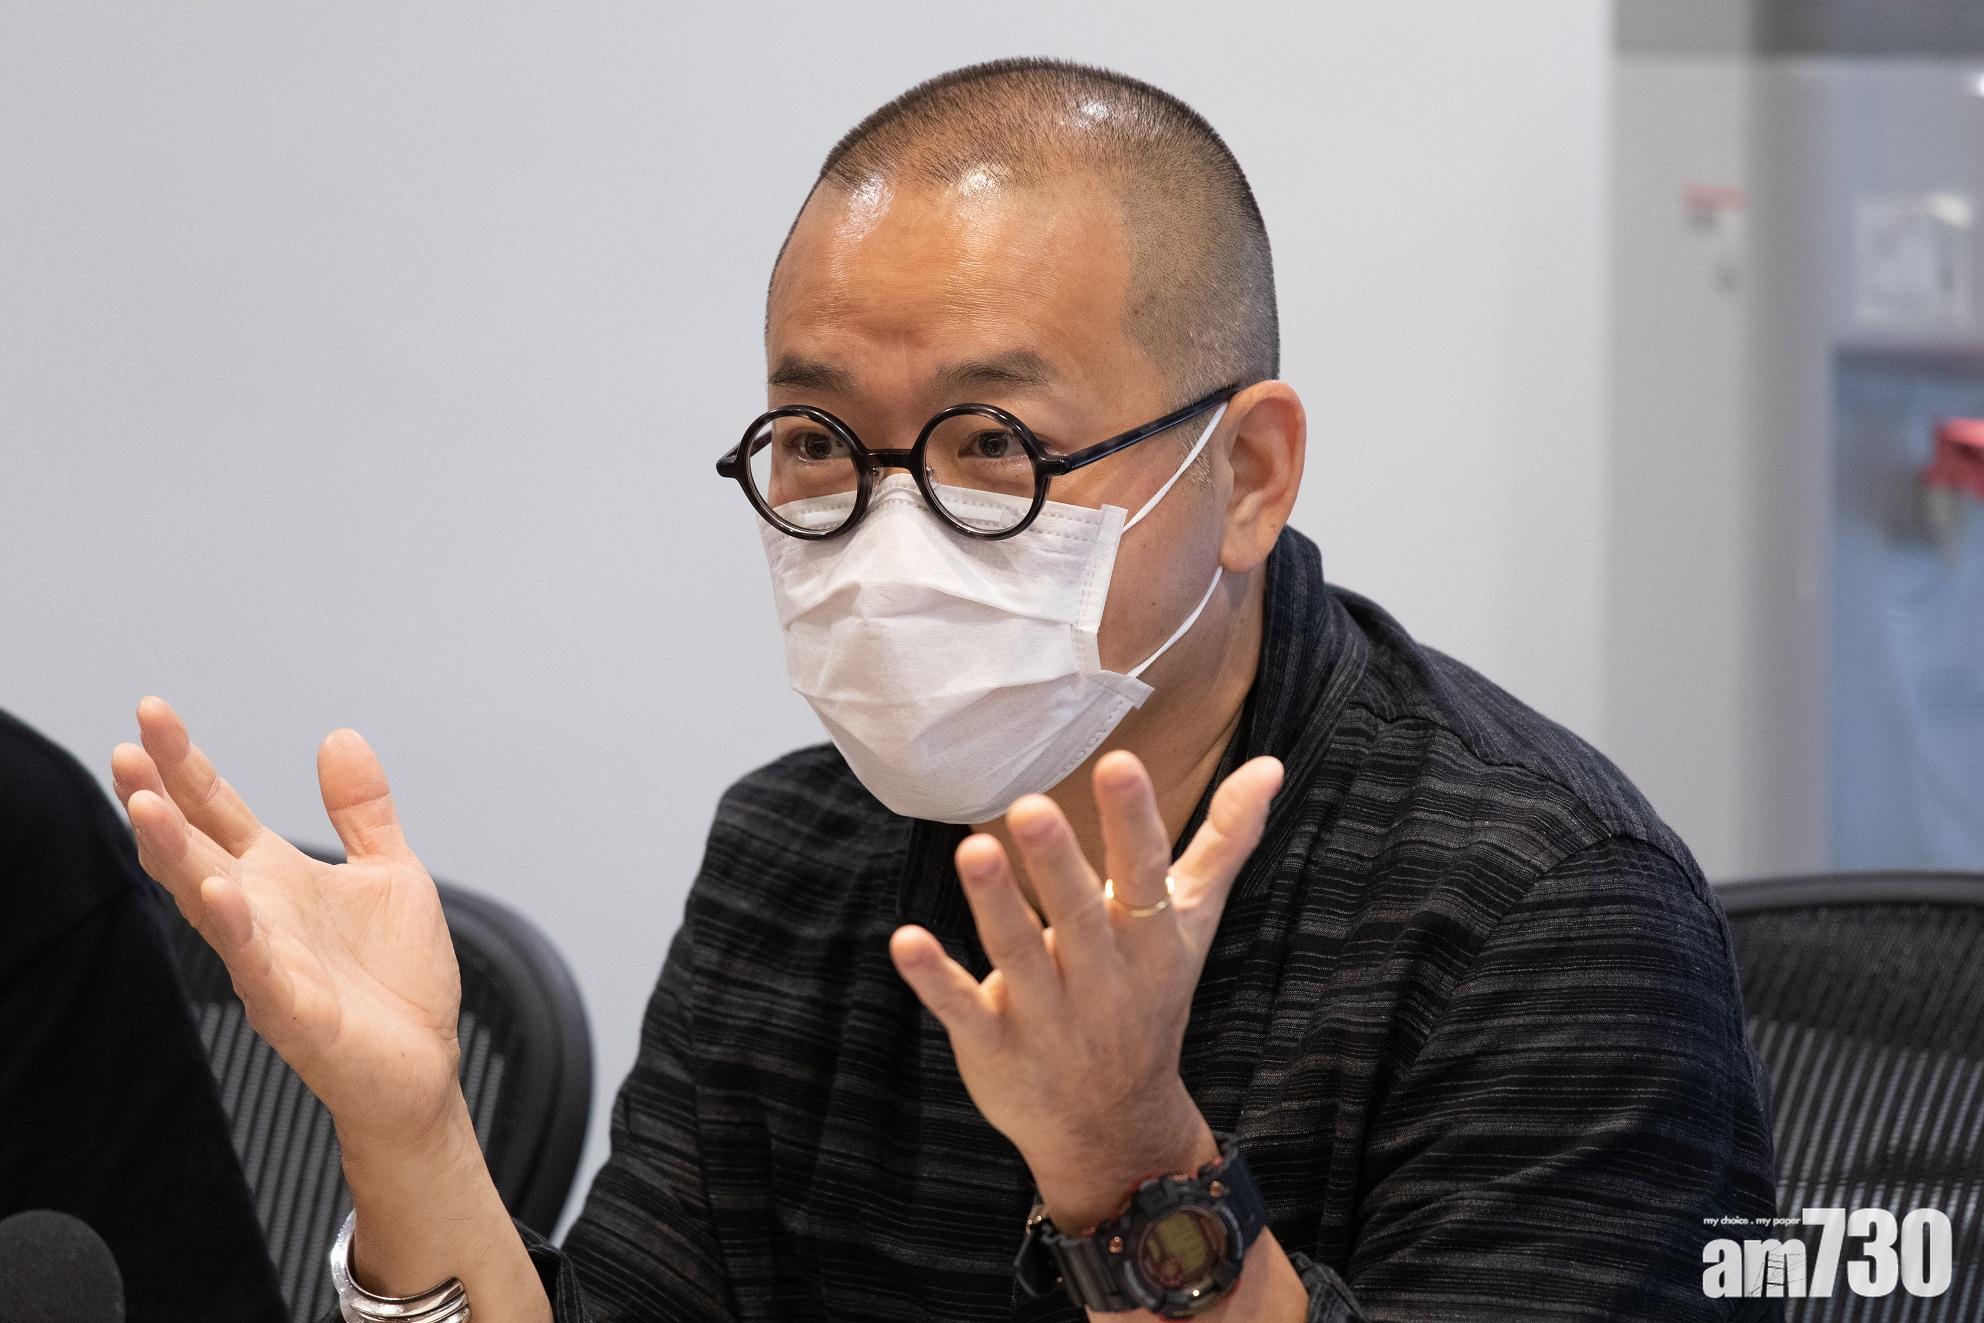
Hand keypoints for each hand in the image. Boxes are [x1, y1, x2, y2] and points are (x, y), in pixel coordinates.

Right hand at [112, 696, 462, 1147]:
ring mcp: (267, 961)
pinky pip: (256, 964)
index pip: (218, 810)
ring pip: (207, 902)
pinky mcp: (292, 1008)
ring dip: (174, 855)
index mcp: (278, 879)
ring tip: (146, 804)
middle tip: (127, 749)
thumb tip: (339, 736)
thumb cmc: (397, 978)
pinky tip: (220, 889)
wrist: (423, 1064)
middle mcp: (259, 915)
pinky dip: (238, 928)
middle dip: (159, 800)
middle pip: (194, 847)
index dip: (187, 763)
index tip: (153, 712)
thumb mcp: (391, 873)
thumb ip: (361, 811)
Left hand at [888, 750, 1283, 1230]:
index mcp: (1148, 942)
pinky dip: (936, 978)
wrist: (1115, 1129)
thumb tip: (1270, 766)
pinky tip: (906, 941)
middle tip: (1030, 806)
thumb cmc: (1149, 1000)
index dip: (1132, 822)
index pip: (1144, 875)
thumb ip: (1222, 844)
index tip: (1118, 763)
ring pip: (1018, 954)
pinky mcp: (994, 1045)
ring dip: (994, 905)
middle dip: (1057, 864)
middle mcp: (1100, 978)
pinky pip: (963, 1008)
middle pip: (1078, 915)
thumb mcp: (1191, 926)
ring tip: (972, 850)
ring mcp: (1046, 1015)